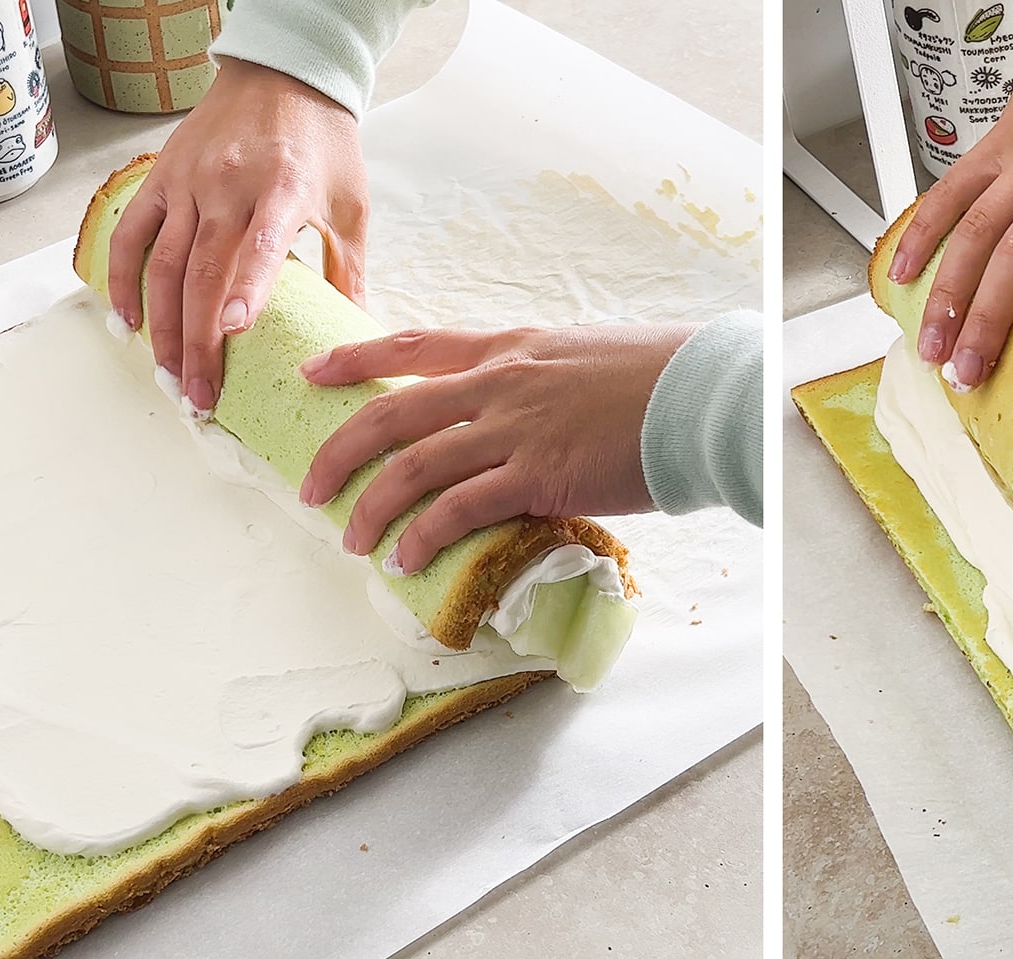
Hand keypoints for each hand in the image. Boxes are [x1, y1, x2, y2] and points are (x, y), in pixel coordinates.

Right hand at [108, 58, 368, 414]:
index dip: (245, 288)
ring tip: (168, 374)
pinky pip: (132, 234)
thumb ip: (350, 268)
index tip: (232, 332)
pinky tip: (127, 322)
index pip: (260, 244)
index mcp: (285, 189)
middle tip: (200, 395)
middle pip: (203, 272)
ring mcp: (189, 182)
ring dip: (162, 325)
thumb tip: (360, 332)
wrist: (283, 76)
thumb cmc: (325, 143)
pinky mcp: (161, 178)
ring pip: (164, 264)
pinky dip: (123, 279)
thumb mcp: (352, 203)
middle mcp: (229, 186)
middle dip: (198, 341)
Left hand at [298, 323, 696, 574]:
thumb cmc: (661, 377)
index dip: (356, 359)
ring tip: (353, 540)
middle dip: (339, 453)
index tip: (313, 372)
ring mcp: (514, 428)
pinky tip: (406, 558)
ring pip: (413, 467)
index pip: (416, 346)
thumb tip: (532, 415)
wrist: (700, 395)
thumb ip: (544, 383)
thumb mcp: (587, 359)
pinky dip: (423, 535)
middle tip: (311, 488)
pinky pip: (459, 508)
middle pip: (391, 413)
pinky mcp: (536, 474)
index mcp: (512, 348)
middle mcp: (500, 383)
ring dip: (373, 508)